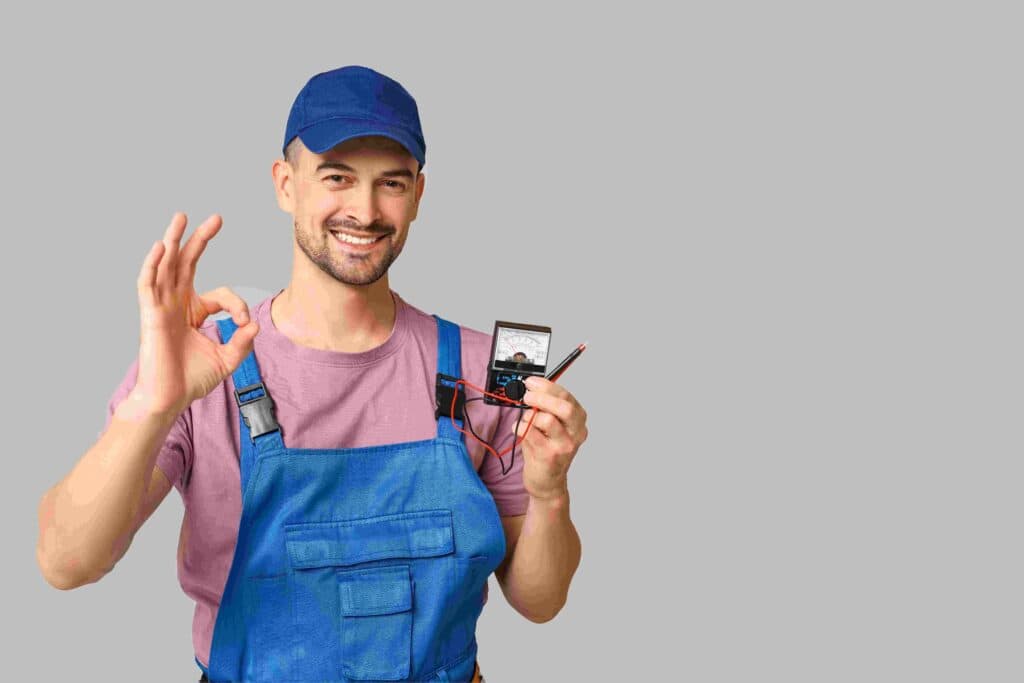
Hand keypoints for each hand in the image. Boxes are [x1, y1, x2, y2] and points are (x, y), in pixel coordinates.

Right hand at [130, 213, 257, 416]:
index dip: (237, 305)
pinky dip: (153, 265)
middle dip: (200, 240)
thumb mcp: (227, 359)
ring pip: (166, 266)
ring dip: (173, 240)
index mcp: (193, 312)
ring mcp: (161, 307)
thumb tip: (256, 325)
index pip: (220, 294)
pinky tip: (162, 246)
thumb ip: (242, 342)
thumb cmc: (191, 380)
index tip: (244, 323)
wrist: (169, 399)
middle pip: (187, 264)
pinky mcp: (150, 316)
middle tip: (216, 218)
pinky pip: (148, 285)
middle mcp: (176, 304)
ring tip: (181, 217)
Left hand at [514, 376, 588, 500]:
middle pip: (564, 407)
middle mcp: (575, 433)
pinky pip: (530, 433)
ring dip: (530, 415)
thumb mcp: (551, 426)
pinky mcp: (549, 456)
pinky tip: (519, 430)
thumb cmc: (547, 450)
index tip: (531, 382)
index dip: (547, 386)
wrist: (548, 482)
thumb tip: (531, 387)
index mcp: (578, 421)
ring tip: (526, 420)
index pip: (566, 396)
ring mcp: (564, 446)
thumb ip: (546, 407)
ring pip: (547, 419)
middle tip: (527, 395)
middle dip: (542, 397)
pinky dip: (520, 427)